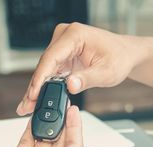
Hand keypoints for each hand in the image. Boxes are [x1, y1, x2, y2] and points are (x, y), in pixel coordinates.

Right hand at [0, 106, 97, 146]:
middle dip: (63, 124)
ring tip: (49, 110)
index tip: (74, 112)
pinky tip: (33, 121)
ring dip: (47, 126)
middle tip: (62, 107)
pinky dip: (31, 131)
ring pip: (44, 142)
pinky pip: (29, 144)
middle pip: (60, 143)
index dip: (75, 128)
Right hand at [16, 23, 146, 115]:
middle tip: (26, 106)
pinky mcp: (61, 54)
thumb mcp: (107, 73)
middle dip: (35, 87)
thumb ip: (87, 79)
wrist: (125, 54)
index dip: (40, 78)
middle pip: (44, 64)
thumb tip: (70, 85)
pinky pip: (49, 71)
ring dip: (37, 88)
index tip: (33, 94)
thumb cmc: (119, 58)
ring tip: (28, 106)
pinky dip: (44, 86)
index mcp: (75, 35)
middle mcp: (65, 36)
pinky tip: (37, 99)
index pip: (51, 57)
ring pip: (44, 69)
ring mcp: (61, 44)